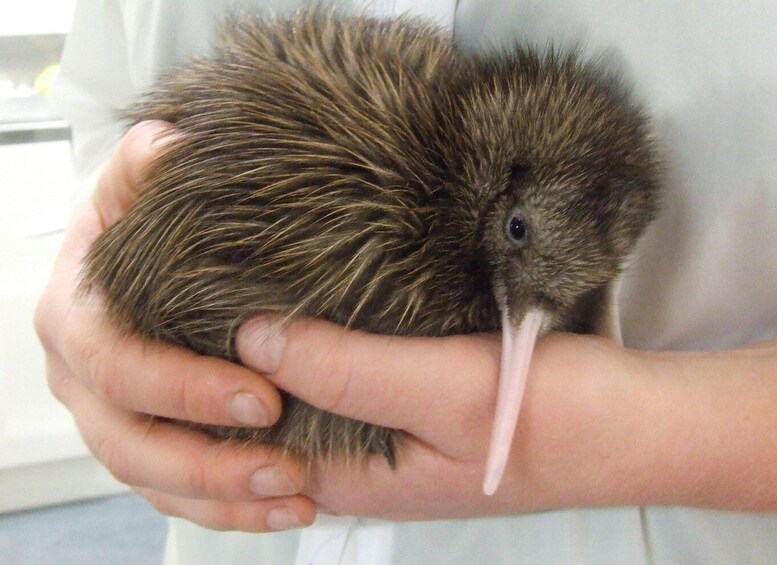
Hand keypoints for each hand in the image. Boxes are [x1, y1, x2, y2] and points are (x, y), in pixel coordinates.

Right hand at [35, 121, 316, 531]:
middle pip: (128, 440)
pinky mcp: (144, 447)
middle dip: (206, 459)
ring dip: (225, 496)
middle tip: (284, 463)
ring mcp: (111, 419)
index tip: (261, 397)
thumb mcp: (143, 189)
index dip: (183, 387)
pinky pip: (176, 496)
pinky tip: (287, 508)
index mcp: (77, 316)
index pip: (117, 364)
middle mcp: (83, 378)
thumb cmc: (149, 227)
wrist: (149, 264)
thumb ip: (149, 170)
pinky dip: (229, 509)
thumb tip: (169, 144)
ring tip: (296, 496)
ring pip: (153, 480)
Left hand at [237, 316, 776, 517]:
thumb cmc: (553, 420)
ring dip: (280, 345)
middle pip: (274, 414)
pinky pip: (351, 367)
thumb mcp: (445, 393)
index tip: (179, 325)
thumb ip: (349, 370)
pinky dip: (326, 336)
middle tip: (197, 291)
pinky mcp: (416, 395)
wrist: (635, 419)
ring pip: (311, 386)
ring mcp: (390, 427)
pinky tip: (313, 293)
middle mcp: (364, 457)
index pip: (249, 445)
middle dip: (233, 366)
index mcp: (357, 477)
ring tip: (240, 281)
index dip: (207, 394)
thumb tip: (253, 338)